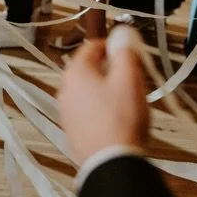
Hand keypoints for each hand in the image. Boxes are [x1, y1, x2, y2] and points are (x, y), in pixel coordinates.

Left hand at [56, 29, 149, 165]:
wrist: (111, 161)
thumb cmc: (121, 121)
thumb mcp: (129, 77)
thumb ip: (125, 51)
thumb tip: (122, 34)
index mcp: (76, 73)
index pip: (92, 47)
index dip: (112, 45)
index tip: (126, 50)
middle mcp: (65, 90)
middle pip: (90, 70)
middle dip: (111, 70)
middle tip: (131, 77)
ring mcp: (67, 112)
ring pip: (89, 91)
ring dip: (107, 91)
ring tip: (128, 101)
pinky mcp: (73, 130)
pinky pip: (88, 112)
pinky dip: (101, 110)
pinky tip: (118, 119)